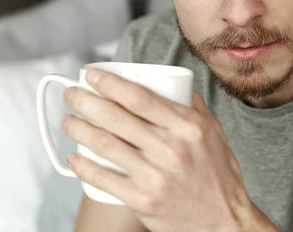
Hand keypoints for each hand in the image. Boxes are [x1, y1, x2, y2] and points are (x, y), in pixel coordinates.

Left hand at [61, 68, 276, 231]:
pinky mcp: (142, 200)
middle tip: (72, 95)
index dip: (110, 83)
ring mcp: (154, 176)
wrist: (223, 222)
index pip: (140, 97)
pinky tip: (73, 157)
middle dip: (86, 102)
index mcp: (187, 127)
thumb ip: (192, 105)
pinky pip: (104, 179)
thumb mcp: (213, 132)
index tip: (92, 75)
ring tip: (68, 121)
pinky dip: (83, 167)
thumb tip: (171, 83)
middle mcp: (170, 149)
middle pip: (116, 118)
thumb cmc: (218, 175)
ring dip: (79, 130)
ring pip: (104, 145)